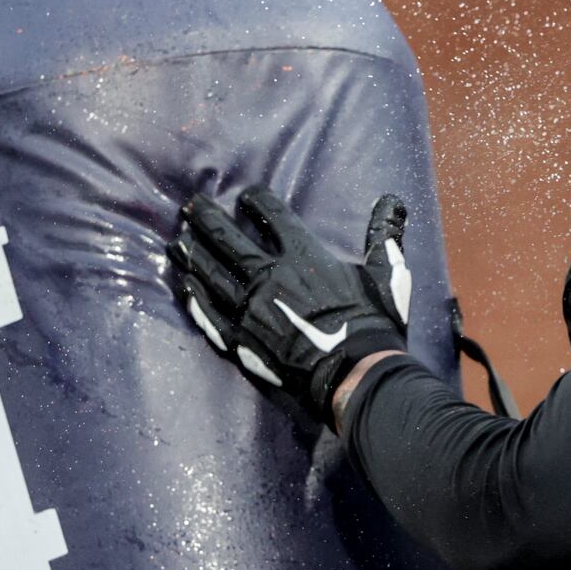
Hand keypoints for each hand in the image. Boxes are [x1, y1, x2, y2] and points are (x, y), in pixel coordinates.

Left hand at [170, 187, 410, 426]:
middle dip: (207, 219)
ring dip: (192, 254)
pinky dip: (195, 298)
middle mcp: (270, 276)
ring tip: (177, 241)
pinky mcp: (242, 340)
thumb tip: (394, 200)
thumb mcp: (386, 273)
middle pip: (228, 240)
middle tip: (191, 206)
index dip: (256, 201)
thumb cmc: (374, 324)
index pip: (272, 216)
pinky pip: (210, 314)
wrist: (356, 374)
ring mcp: (250, 309)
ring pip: (211, 274)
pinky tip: (185, 286)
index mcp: (303, 256)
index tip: (247, 195)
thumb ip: (384, 235)